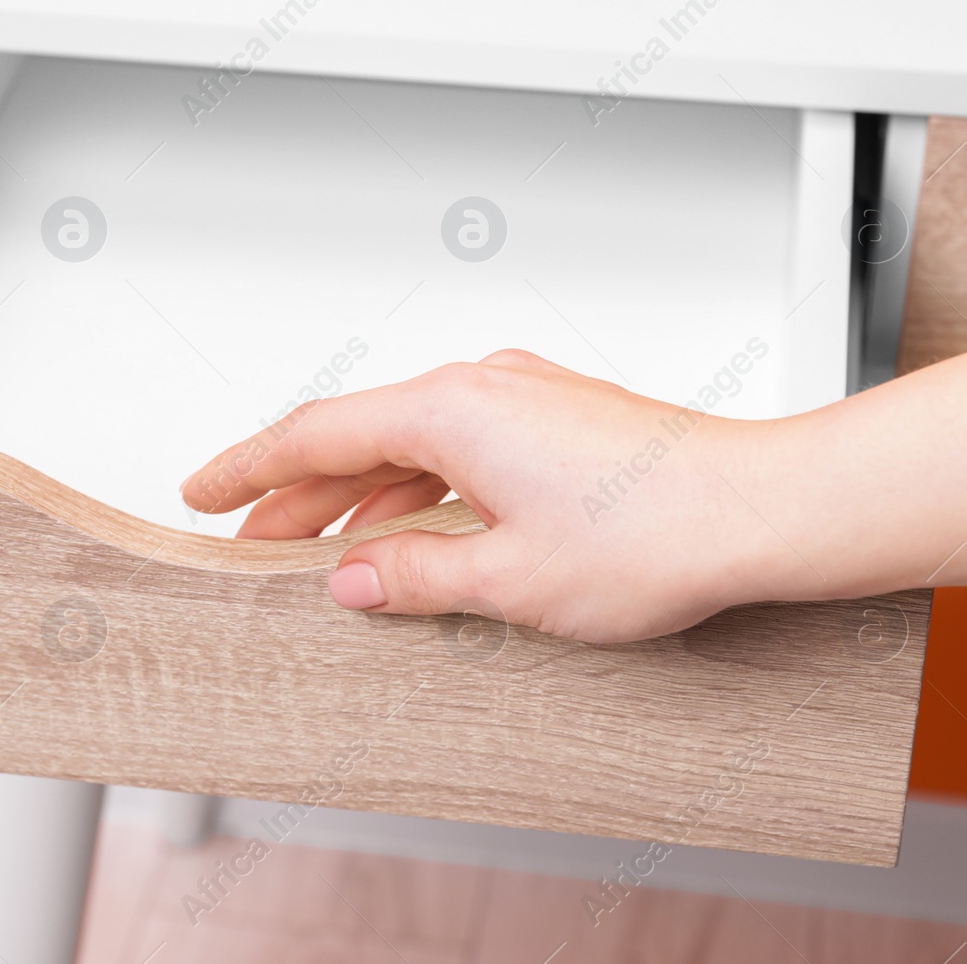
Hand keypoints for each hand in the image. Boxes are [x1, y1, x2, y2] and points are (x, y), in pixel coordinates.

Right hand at [180, 349, 782, 642]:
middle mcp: (483, 387)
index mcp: (452, 409)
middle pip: (358, 438)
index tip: (202, 488)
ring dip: (359, 498)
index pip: (317, 434)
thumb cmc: (658, 532)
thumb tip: (352, 579)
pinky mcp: (556, 421)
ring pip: (409, 446)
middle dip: (297, 494)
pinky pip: (458, 451)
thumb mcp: (509, 579)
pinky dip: (418, 493)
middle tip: (249, 541)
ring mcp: (523, 399)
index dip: (250, 467)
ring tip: (320, 555)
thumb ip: (413, 576)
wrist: (763, 508)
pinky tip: (411, 539)